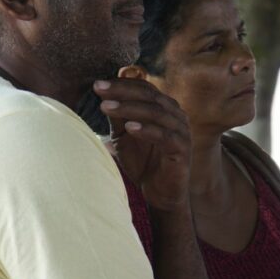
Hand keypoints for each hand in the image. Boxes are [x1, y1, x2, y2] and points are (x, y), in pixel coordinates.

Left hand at [93, 78, 190, 210]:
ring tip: (106, 107)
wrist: (159, 194)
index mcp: (165, 107)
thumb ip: (119, 115)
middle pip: (150, 96)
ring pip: (156, 113)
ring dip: (129, 108)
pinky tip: (129, 127)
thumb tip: (104, 92)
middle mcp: (176, 114)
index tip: (97, 85)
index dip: (121, 84)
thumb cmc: (142, 162)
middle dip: (122, 92)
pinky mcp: (183, 148)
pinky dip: (146, 130)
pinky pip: (165, 135)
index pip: (144, 88)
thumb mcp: (124, 135)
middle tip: (99, 89)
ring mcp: (182, 131)